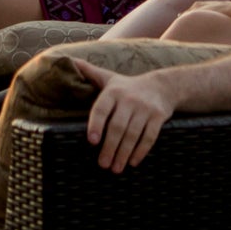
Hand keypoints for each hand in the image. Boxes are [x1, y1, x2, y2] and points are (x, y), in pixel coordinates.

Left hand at [72, 58, 178, 172]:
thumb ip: (89, 71)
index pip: (102, 109)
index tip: (92, 141)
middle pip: (118, 127)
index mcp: (113, 91)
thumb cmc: (127, 86)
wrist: (162, 86)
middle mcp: (129, 99)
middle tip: (102, 164)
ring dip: (124, 153)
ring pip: (133, 134)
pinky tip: (133, 162)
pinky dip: (141, 151)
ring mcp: (145, 109)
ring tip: (115, 168)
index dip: (96, 124)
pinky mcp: (158, 117)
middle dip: (110, 147)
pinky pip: (150, 137)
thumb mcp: (108, 77)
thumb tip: (68, 60)